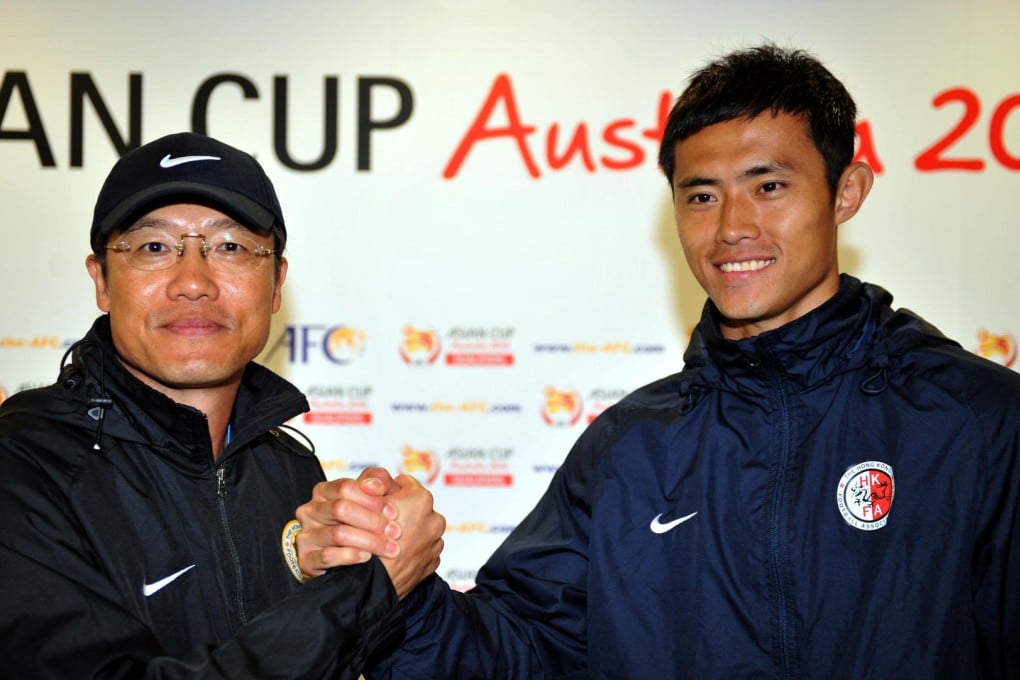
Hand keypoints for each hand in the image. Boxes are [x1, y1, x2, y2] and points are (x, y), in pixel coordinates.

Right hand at [293, 468, 402, 577]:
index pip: (346, 488)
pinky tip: (367, 557)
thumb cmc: (367, 520)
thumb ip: (379, 480)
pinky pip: (327, 556)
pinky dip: (350, 556)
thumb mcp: (376, 495)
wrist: (359, 561)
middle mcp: (311, 511)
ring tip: (390, 547)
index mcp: (324, 491)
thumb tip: (372, 486)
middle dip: (373, 521)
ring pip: (338, 533)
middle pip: (341, 509)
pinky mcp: (307, 559)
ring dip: (369, 541)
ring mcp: (306, 535)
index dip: (372, 499)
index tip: (394, 512)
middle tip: (396, 532)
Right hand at [378, 473, 445, 598]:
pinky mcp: (432, 562)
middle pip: (414, 507)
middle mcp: (434, 519)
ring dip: (406, 532)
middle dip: (400, 512)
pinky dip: (410, 550)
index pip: (403, 483)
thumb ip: (376, 486)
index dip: (386, 492)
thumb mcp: (365, 504)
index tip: (377, 503)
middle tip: (381, 523)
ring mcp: (435, 542)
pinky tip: (394, 555)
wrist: (372, 586)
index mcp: (420, 499)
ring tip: (386, 541)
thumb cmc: (366, 543)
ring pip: (418, 529)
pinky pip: (421, 549)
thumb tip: (378, 481)